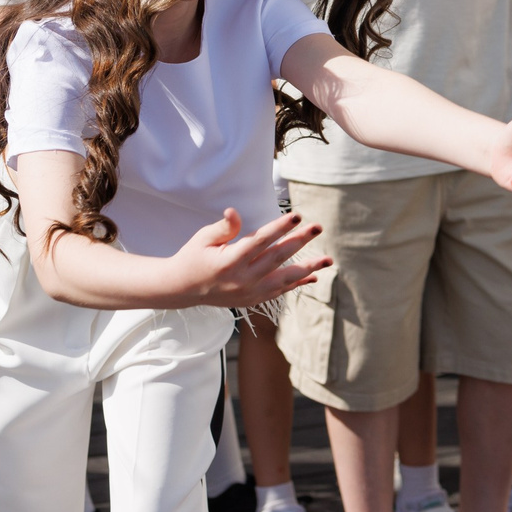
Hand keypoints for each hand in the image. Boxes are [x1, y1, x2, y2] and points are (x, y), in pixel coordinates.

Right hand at [166, 210, 328, 309]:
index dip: (279, 228)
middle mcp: (242, 280)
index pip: (259, 242)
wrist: (183, 289)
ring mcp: (249, 293)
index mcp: (228, 262)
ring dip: (308, 268)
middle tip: (317, 227)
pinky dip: (297, 283)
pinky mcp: (252, 300)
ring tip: (328, 259)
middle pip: (277, 258)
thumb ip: (223, 227)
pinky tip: (314, 276)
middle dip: (299, 241)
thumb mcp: (203, 238)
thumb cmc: (194, 257)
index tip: (297, 216)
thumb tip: (234, 212)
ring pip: (284, 279)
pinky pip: (280, 291)